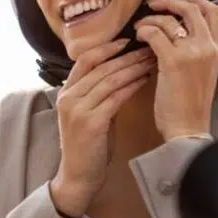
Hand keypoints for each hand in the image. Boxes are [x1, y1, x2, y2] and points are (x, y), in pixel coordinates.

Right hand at [50, 39, 155, 216]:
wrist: (78, 177)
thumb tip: (121, 73)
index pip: (85, 59)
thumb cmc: (88, 147)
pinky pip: (115, 97)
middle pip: (101, 67)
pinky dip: (132, 86)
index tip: (128, 40)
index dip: (107, 48)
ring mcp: (78, 110)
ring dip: (133, 67)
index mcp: (66, 92)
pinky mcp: (91, 123)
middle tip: (149, 46)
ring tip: (151, 59)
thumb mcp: (88, 114)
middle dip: (127, 55)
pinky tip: (145, 79)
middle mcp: (68, 97)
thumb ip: (97, 94)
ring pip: (110, 79)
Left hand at [135, 0, 217, 140]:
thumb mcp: (203, 73)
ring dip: (151, 19)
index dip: (194, 1)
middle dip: (170, 1)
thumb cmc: (190, 106)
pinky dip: (144, 30)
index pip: (214, 11)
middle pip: (193, 7)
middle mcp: (208, 47)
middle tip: (154, 5)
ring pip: (170, 20)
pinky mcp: (173, 62)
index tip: (176, 4)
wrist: (188, 129)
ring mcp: (192, 53)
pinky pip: (155, 33)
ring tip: (140, 27)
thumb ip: (198, 51)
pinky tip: (138, 37)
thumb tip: (179, 32)